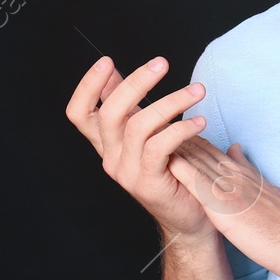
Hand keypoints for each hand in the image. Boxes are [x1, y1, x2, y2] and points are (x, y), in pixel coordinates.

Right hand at [64, 54, 212, 241]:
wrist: (189, 218)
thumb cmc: (172, 170)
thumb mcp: (146, 134)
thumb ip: (128, 106)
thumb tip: (113, 73)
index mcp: (106, 144)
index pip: (79, 113)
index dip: (87, 86)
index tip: (107, 61)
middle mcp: (111, 158)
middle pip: (109, 113)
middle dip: (135, 82)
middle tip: (162, 63)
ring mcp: (127, 172)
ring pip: (138, 126)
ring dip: (171, 101)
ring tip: (197, 91)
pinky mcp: (148, 183)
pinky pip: (160, 147)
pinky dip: (182, 128)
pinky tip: (200, 121)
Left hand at [167, 137, 279, 279]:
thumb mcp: (270, 193)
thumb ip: (249, 172)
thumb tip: (235, 151)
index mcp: (246, 175)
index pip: (214, 152)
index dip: (193, 143)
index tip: (175, 134)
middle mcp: (236, 176)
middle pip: (200, 150)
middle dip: (177, 138)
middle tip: (156, 124)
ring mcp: (229, 188)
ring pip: (196, 159)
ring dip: (175, 146)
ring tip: (154, 133)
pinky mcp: (224, 205)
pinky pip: (196, 181)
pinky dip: (180, 168)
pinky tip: (163, 159)